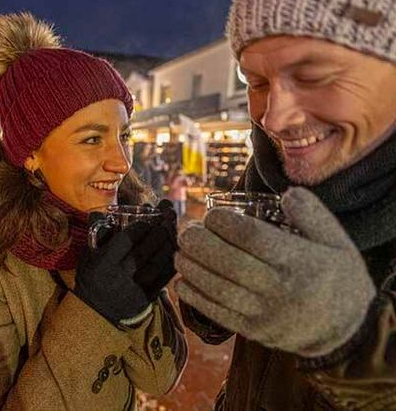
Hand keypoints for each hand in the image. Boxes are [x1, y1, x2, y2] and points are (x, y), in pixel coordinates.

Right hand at [75, 201, 177, 324]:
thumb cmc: (93, 276)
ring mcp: (135, 290)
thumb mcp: (88, 255)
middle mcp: (119, 277)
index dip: (140, 227)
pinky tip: (174, 248)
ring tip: (172, 230)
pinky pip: (164, 277)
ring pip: (158, 263)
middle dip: (158, 231)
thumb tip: (103, 212)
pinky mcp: (147, 299)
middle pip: (145, 250)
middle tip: (166, 219)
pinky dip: (171, 260)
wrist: (96, 311)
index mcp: (103, 263)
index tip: (147, 218)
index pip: (126, 240)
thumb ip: (97, 234)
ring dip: (168, 243)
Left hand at [174, 187, 375, 356]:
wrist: (345, 330)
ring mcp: (264, 313)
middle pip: (229, 263)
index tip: (212, 215)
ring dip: (192, 268)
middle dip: (200, 244)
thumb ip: (312, 214)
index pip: (253, 238)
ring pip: (219, 289)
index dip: (225, 223)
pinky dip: (195, 298)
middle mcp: (278, 288)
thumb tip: (287, 194)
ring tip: (180, 252)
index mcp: (298, 261)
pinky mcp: (253, 330)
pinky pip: (218, 314)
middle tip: (186, 231)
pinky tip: (181, 281)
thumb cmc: (336, 277)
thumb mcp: (336, 240)